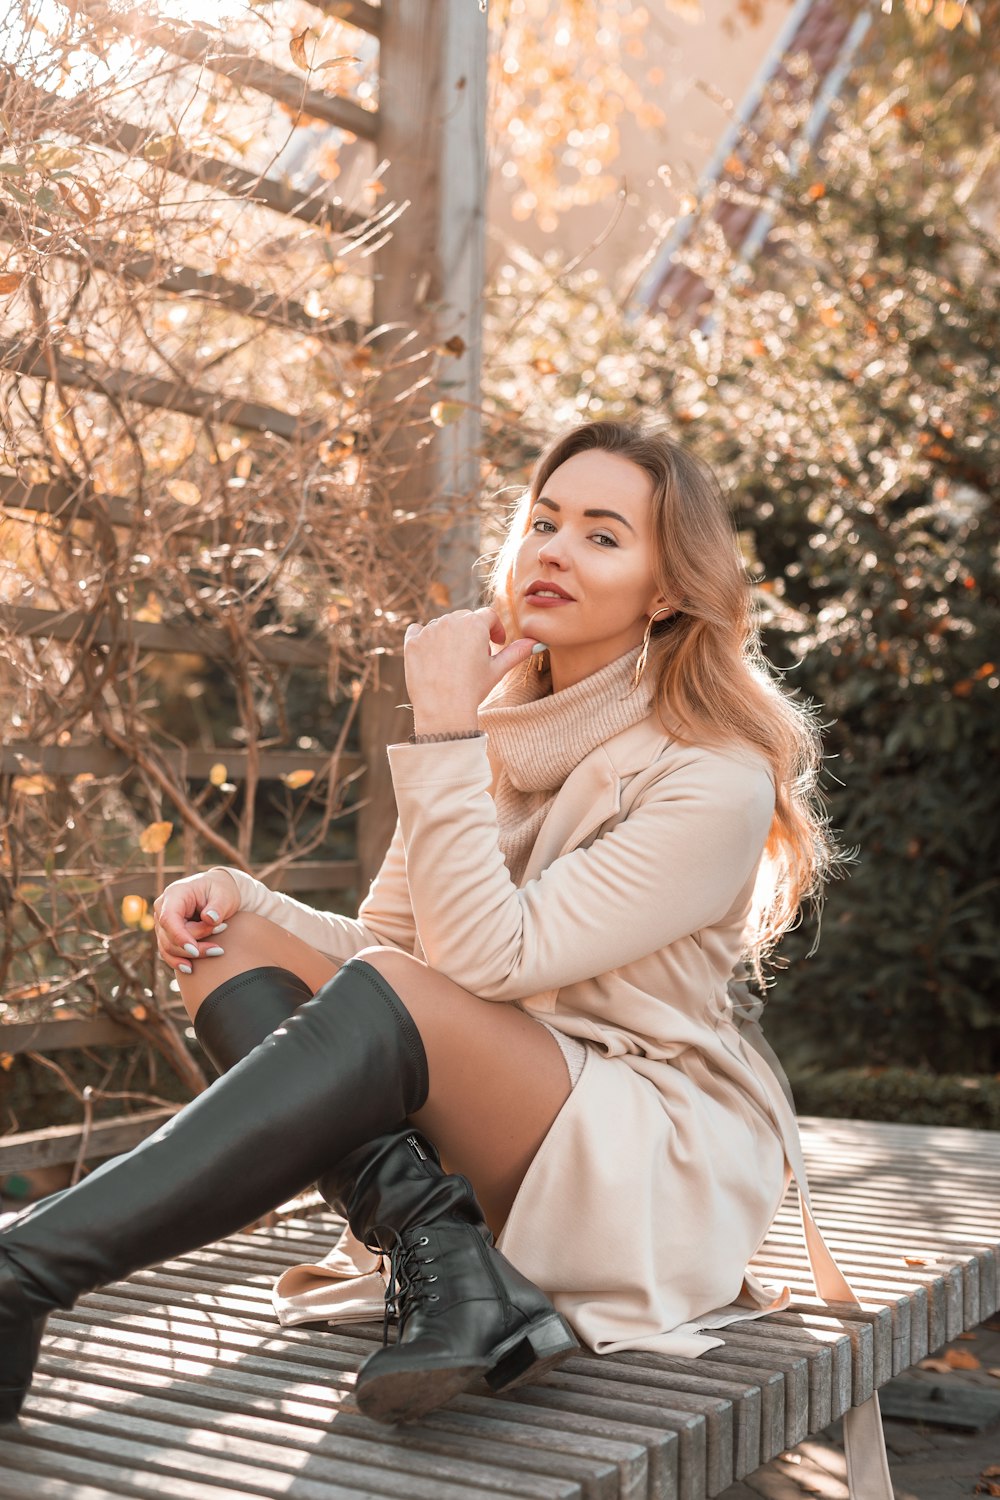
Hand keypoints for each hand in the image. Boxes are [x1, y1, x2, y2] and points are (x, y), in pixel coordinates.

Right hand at [152, 870, 239, 973]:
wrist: (218, 891)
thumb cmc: (221, 890)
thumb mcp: (224, 894)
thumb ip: (218, 906)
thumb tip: (210, 919)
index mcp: (174, 895)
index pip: (169, 919)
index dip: (179, 937)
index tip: (195, 951)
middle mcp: (163, 909)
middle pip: (169, 937)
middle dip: (194, 946)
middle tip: (220, 948)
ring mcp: (163, 923)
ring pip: (168, 948)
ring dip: (191, 955)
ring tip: (217, 951)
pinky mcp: (167, 934)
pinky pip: (168, 953)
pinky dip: (179, 961)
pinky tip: (192, 970)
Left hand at [403, 607, 540, 734]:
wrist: (443, 709)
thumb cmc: (473, 689)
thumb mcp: (497, 670)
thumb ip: (516, 653)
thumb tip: (537, 643)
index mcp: (475, 624)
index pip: (488, 615)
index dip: (495, 629)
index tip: (496, 643)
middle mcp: (450, 621)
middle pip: (465, 618)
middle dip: (472, 633)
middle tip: (475, 657)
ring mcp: (428, 630)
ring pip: (442, 625)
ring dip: (449, 636)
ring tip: (454, 661)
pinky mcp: (411, 642)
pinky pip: (418, 631)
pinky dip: (424, 639)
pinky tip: (432, 656)